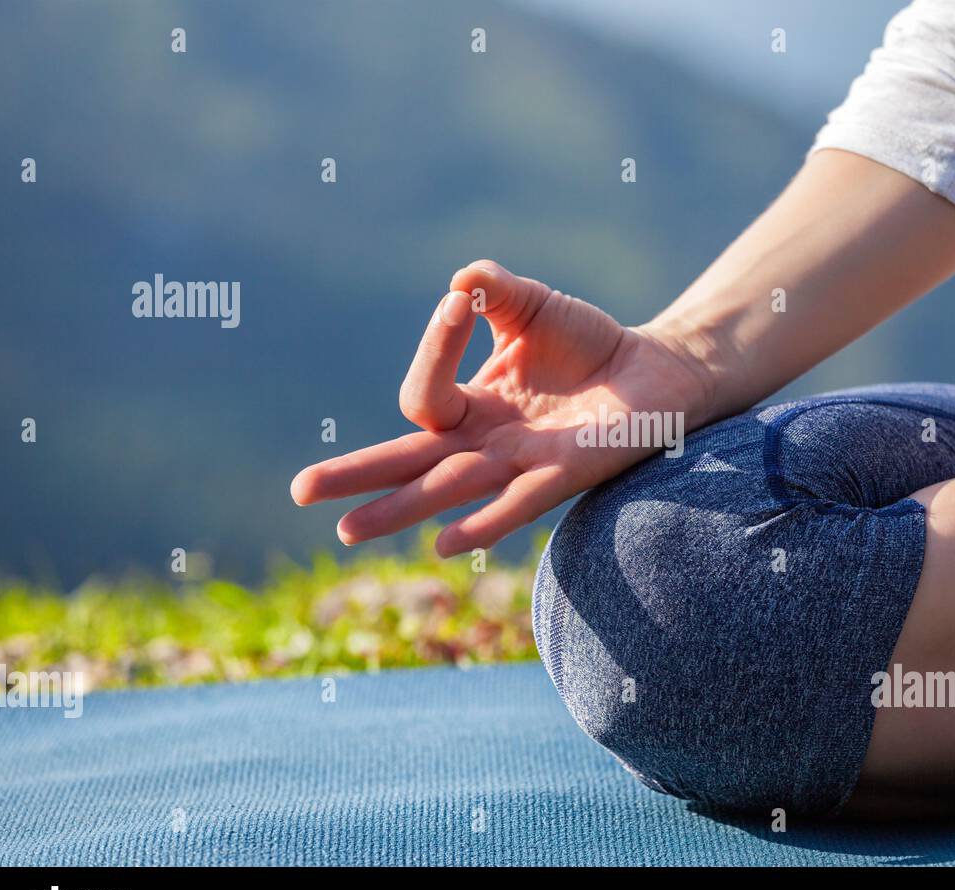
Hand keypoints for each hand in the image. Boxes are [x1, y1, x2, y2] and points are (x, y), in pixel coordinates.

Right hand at [291, 261, 713, 554]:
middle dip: (355, 477)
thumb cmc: (589, 344)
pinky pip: (516, 504)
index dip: (434, 345)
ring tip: (349, 531)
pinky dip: (483, 523)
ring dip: (399, 510)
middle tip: (300, 492)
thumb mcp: (533, 306)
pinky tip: (446, 544)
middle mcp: (486, 443)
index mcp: (472, 407)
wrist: (654, 370)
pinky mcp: (564, 475)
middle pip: (408, 463)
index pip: (425, 395)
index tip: (462, 301)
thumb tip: (462, 280)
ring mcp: (520, 463)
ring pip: (447, 490)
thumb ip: (495, 291)